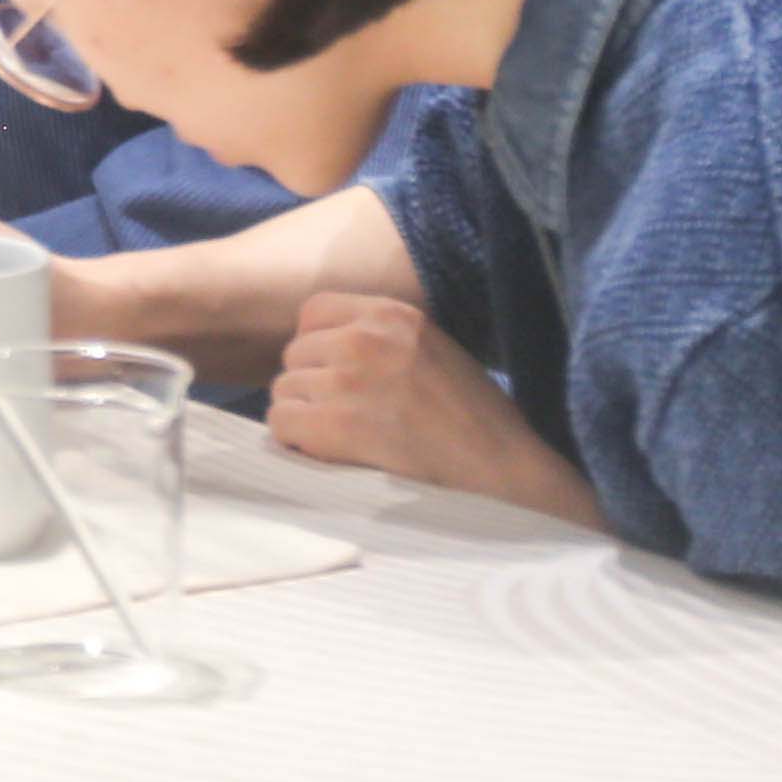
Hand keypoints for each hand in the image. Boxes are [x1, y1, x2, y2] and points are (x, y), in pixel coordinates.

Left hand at [268, 293, 603, 526]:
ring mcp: (348, 379)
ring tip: (338, 437)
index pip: (314, 311)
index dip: (317, 345)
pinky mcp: (337, 424)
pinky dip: (295, 441)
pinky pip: (281, 422)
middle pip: (295, 353)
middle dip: (311, 384)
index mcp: (392, 314)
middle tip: (339, 414)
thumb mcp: (432, 349)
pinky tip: (326, 452)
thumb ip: (383, 339)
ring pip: (283, 389)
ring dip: (303, 414)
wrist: (501, 470)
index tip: (333, 373)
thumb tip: (327, 349)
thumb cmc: (474, 418)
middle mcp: (364, 338)